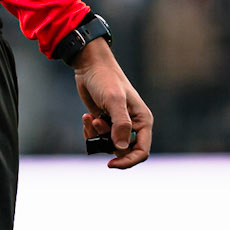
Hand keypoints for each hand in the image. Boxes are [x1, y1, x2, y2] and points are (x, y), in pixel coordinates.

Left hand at [72, 39, 153, 169]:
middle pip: (123, 151)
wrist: (90, 66)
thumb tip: (121, 149)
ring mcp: (118, 125)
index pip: (142, 151)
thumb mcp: (114, 100)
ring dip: (96, 135)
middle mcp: (133, 125)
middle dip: (106, 142)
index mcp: (143, 121)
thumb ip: (120, 125)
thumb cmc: (105, 79)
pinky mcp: (105, 123)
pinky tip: (86, 117)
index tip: (110, 163)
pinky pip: (98, 139)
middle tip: (98, 122)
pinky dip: (90, 132)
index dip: (128, 161)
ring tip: (91, 117)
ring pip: (108, 146)